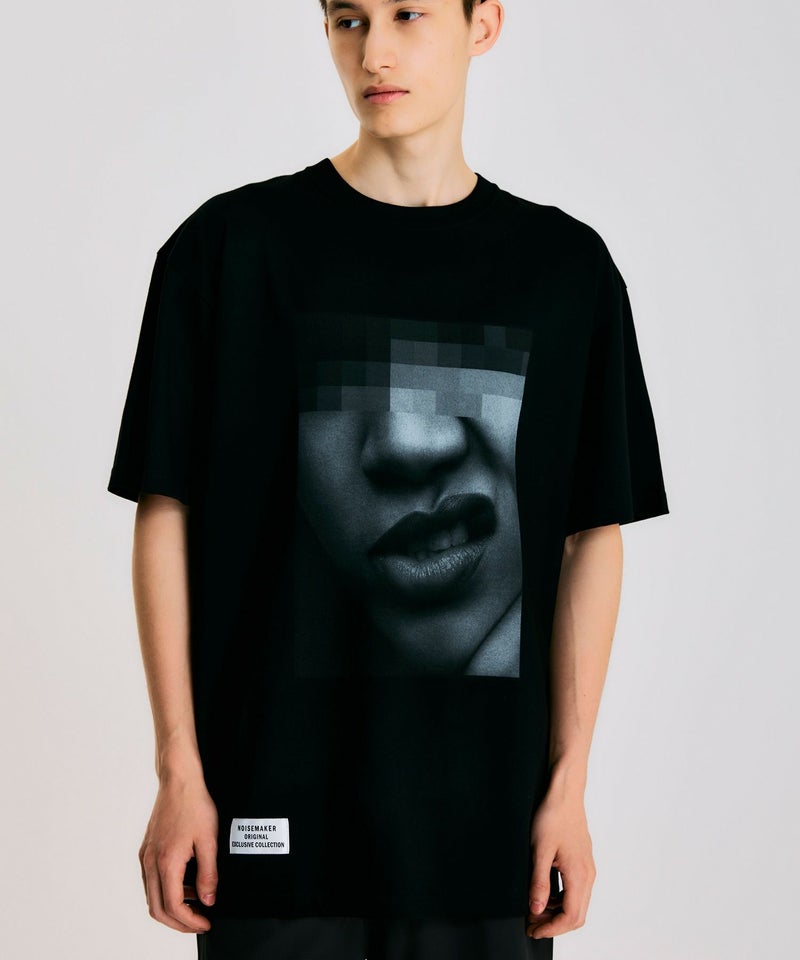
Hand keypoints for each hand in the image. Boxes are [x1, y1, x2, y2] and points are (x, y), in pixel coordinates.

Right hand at [138, 776, 218, 932]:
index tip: (205, 923)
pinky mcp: (147, 850)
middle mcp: (150, 862)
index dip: (190, 921)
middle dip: (179, 922)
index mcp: (166, 862)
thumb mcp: (209, 840)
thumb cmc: (194, 805)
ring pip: (152, 897)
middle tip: (199, 922)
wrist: (179, 781)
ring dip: (172, 907)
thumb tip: (208, 899)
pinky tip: (185, 884)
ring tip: (195, 903)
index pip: (173, 906)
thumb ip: (209, 873)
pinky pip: (151, 881)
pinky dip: (166, 891)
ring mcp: (146, 856)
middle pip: (158, 909)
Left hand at [526, 788, 595, 938]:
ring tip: (534, 909)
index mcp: (579, 875)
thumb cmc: (553, 816)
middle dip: (554, 924)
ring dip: (557, 912)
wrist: (564, 793)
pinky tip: (545, 893)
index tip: (533, 929)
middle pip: (577, 915)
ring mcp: (587, 868)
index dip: (551, 929)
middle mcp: (587, 875)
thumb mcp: (540, 851)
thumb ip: (539, 882)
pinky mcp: (582, 862)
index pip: (570, 917)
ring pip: (577, 903)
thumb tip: (536, 909)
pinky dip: (561, 898)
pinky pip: (576, 890)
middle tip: (532, 924)